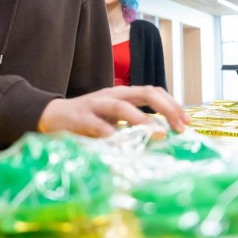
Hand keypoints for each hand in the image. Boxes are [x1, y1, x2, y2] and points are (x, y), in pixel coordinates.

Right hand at [38, 85, 189, 137]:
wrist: (50, 115)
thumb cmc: (87, 119)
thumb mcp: (113, 117)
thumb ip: (132, 123)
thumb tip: (163, 137)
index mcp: (122, 93)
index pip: (153, 91)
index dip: (172, 104)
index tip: (187, 122)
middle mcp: (112, 94)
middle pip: (144, 92)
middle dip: (166, 108)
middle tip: (179, 128)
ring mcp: (96, 105)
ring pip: (122, 107)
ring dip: (142, 120)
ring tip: (158, 134)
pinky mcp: (81, 118)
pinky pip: (99, 127)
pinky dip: (113, 137)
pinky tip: (124, 147)